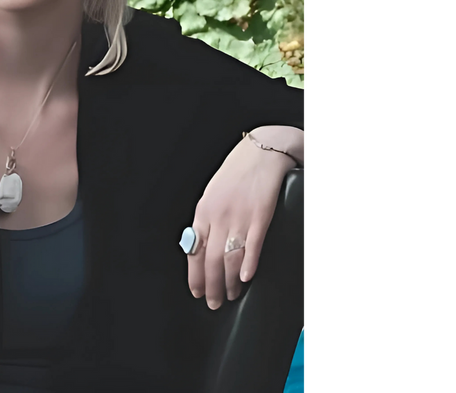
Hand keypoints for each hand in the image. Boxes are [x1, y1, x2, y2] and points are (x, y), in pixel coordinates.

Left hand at [186, 137, 294, 309]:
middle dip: (211, 286)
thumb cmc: (237, 172)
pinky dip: (249, 264)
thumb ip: (207, 219)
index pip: (194, 250)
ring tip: (232, 295)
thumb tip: (201, 245)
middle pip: (211, 260)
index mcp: (203, 211)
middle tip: (214, 303)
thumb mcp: (213, 194)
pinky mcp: (260, 215)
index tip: (196, 291)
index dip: (195, 274)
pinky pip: (252, 245)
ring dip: (230, 281)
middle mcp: (218, 216)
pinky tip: (247, 278)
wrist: (261, 152)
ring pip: (230, 257)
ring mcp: (239, 217)